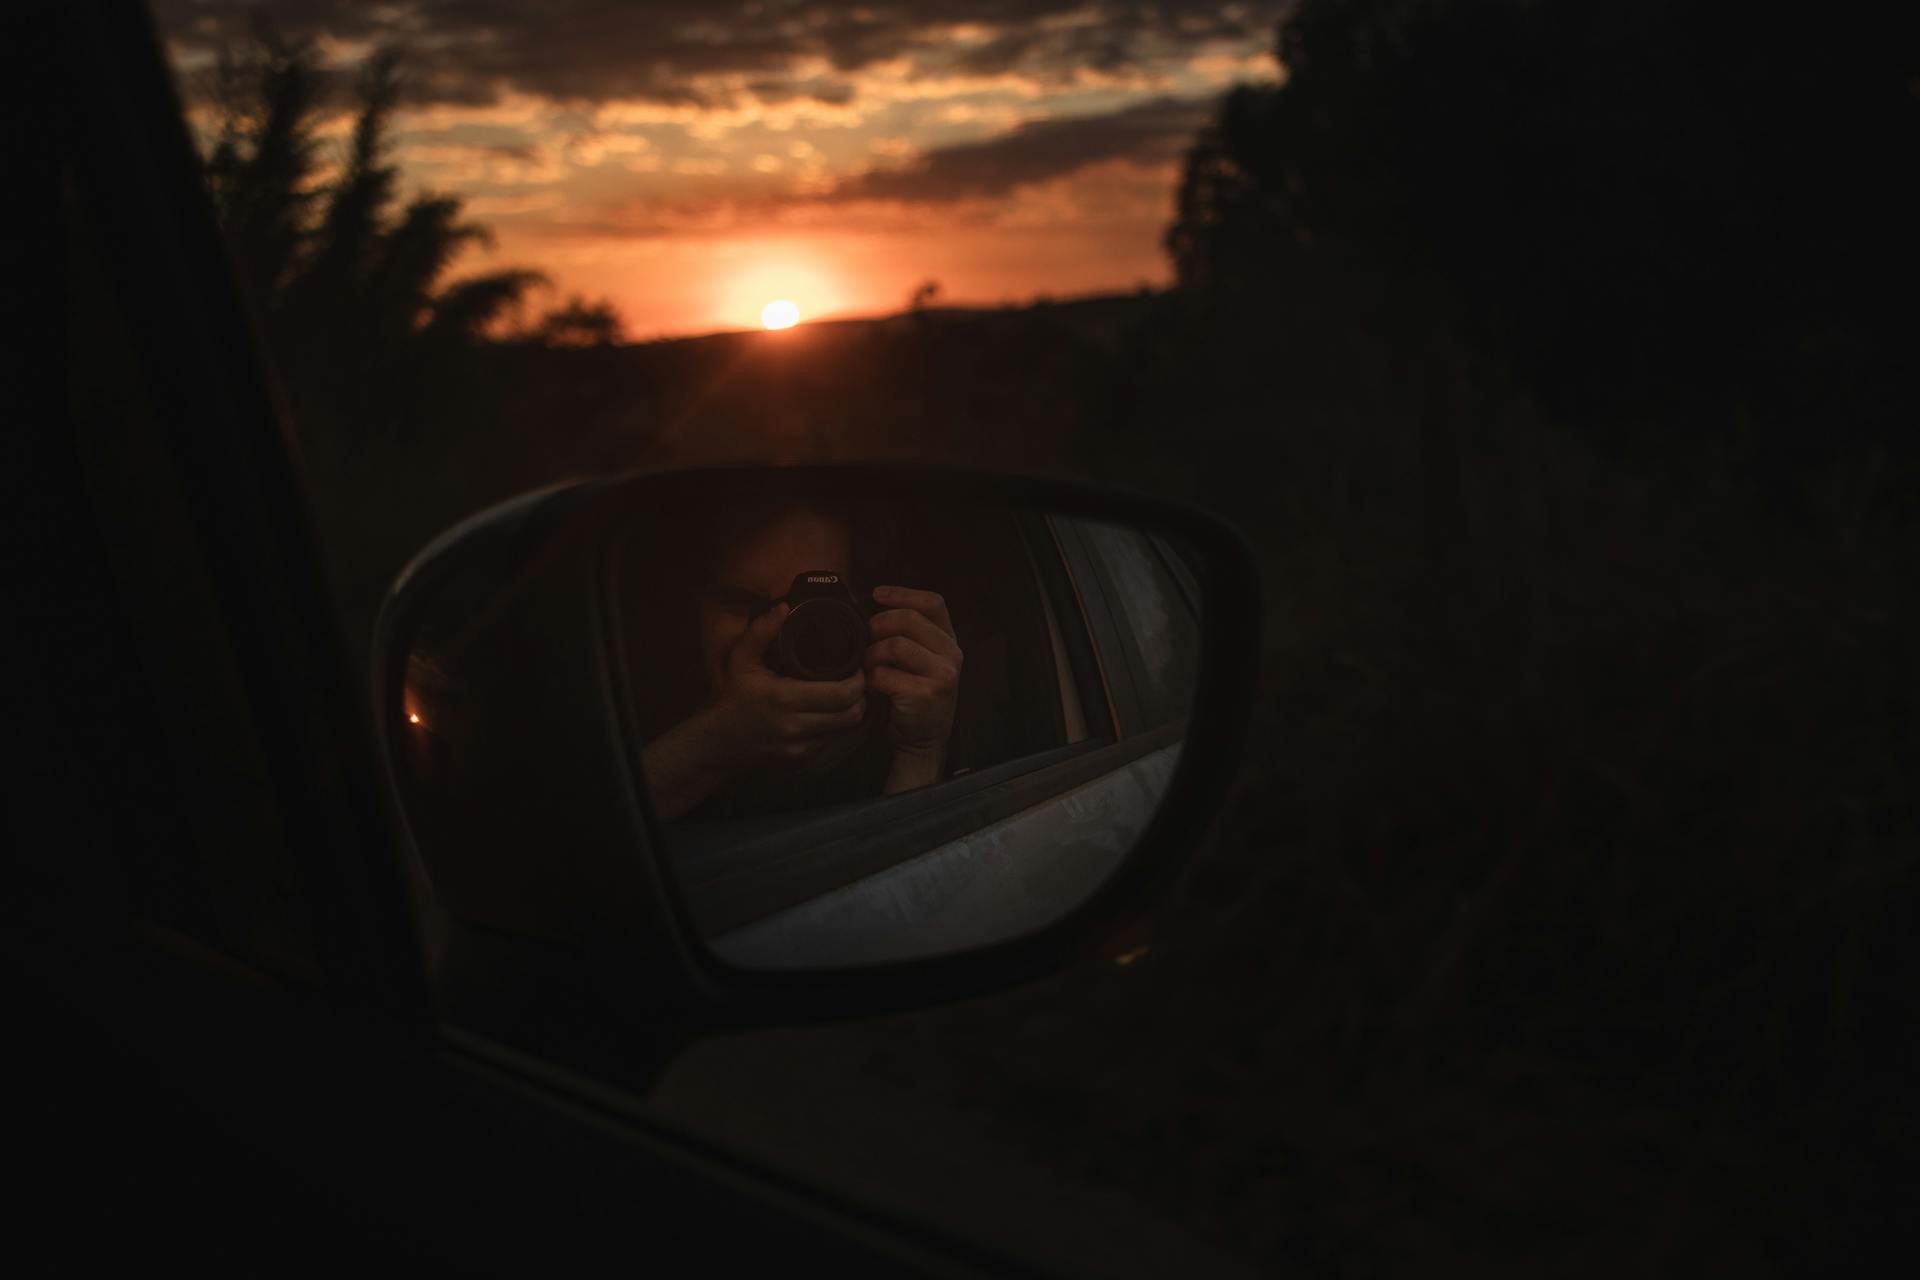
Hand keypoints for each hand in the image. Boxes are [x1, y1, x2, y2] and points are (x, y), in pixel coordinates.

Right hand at [703, 602, 867, 768]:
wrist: (721, 742)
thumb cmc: (734, 696)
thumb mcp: (742, 659)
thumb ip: (761, 631)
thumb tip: (783, 607)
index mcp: (785, 698)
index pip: (842, 694)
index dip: (858, 681)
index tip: (859, 667)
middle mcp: (797, 726)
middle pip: (851, 714)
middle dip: (862, 696)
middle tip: (859, 680)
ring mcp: (802, 747)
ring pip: (846, 729)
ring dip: (852, 711)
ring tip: (849, 694)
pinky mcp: (803, 758)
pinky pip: (833, 740)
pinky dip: (837, 725)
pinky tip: (833, 711)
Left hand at [865, 585, 961, 788]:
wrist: (921, 741)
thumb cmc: (912, 697)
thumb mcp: (920, 661)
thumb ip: (907, 636)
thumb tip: (871, 608)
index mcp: (949, 641)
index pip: (933, 603)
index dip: (902, 594)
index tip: (876, 595)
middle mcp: (952, 655)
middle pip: (909, 619)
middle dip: (878, 626)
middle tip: (865, 642)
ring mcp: (942, 674)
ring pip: (895, 645)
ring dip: (872, 655)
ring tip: (869, 668)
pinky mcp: (926, 694)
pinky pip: (886, 674)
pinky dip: (872, 680)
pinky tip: (873, 688)